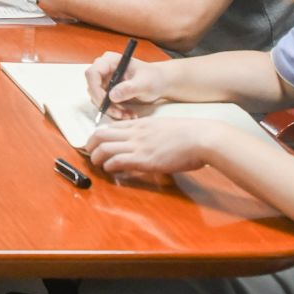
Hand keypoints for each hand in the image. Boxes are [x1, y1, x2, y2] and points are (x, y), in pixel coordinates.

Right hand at [83, 51, 167, 119]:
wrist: (159, 82)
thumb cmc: (153, 78)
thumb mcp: (145, 83)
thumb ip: (129, 88)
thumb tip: (112, 96)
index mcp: (110, 61)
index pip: (93, 73)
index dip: (95, 89)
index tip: (105, 103)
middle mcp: (104, 69)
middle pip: (93, 87)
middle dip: (105, 103)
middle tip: (120, 113)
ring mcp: (105, 80)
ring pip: (98, 98)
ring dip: (111, 109)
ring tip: (128, 115)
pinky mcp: (108, 91)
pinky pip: (105, 103)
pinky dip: (115, 111)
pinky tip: (127, 113)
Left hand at [86, 117, 224, 179]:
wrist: (203, 138)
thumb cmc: (190, 135)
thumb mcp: (165, 128)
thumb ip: (151, 133)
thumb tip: (146, 143)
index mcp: (141, 124)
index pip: (111, 127)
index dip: (99, 135)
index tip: (96, 144)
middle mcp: (136, 132)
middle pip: (101, 135)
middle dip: (90, 145)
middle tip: (90, 153)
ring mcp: (139, 145)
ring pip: (105, 147)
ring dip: (96, 157)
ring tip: (97, 164)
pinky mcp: (145, 159)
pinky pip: (118, 160)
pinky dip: (109, 166)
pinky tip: (110, 170)